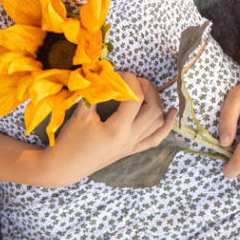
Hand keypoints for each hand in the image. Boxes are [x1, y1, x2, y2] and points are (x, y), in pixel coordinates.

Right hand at [40, 72, 176, 188]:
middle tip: (133, 79)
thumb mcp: (80, 113)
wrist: (66, 166)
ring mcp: (133, 146)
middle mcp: (130, 138)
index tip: (118, 73)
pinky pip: (156, 138)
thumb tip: (104, 73)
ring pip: (158, 122)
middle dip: (147, 89)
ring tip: (144, 89)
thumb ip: (94, 92)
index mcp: (117, 129)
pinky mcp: (133, 150)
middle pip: (153, 109)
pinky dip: (166, 125)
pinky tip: (172, 112)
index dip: (130, 80)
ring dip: (156, 102)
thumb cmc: (71, 140)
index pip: (135, 98)